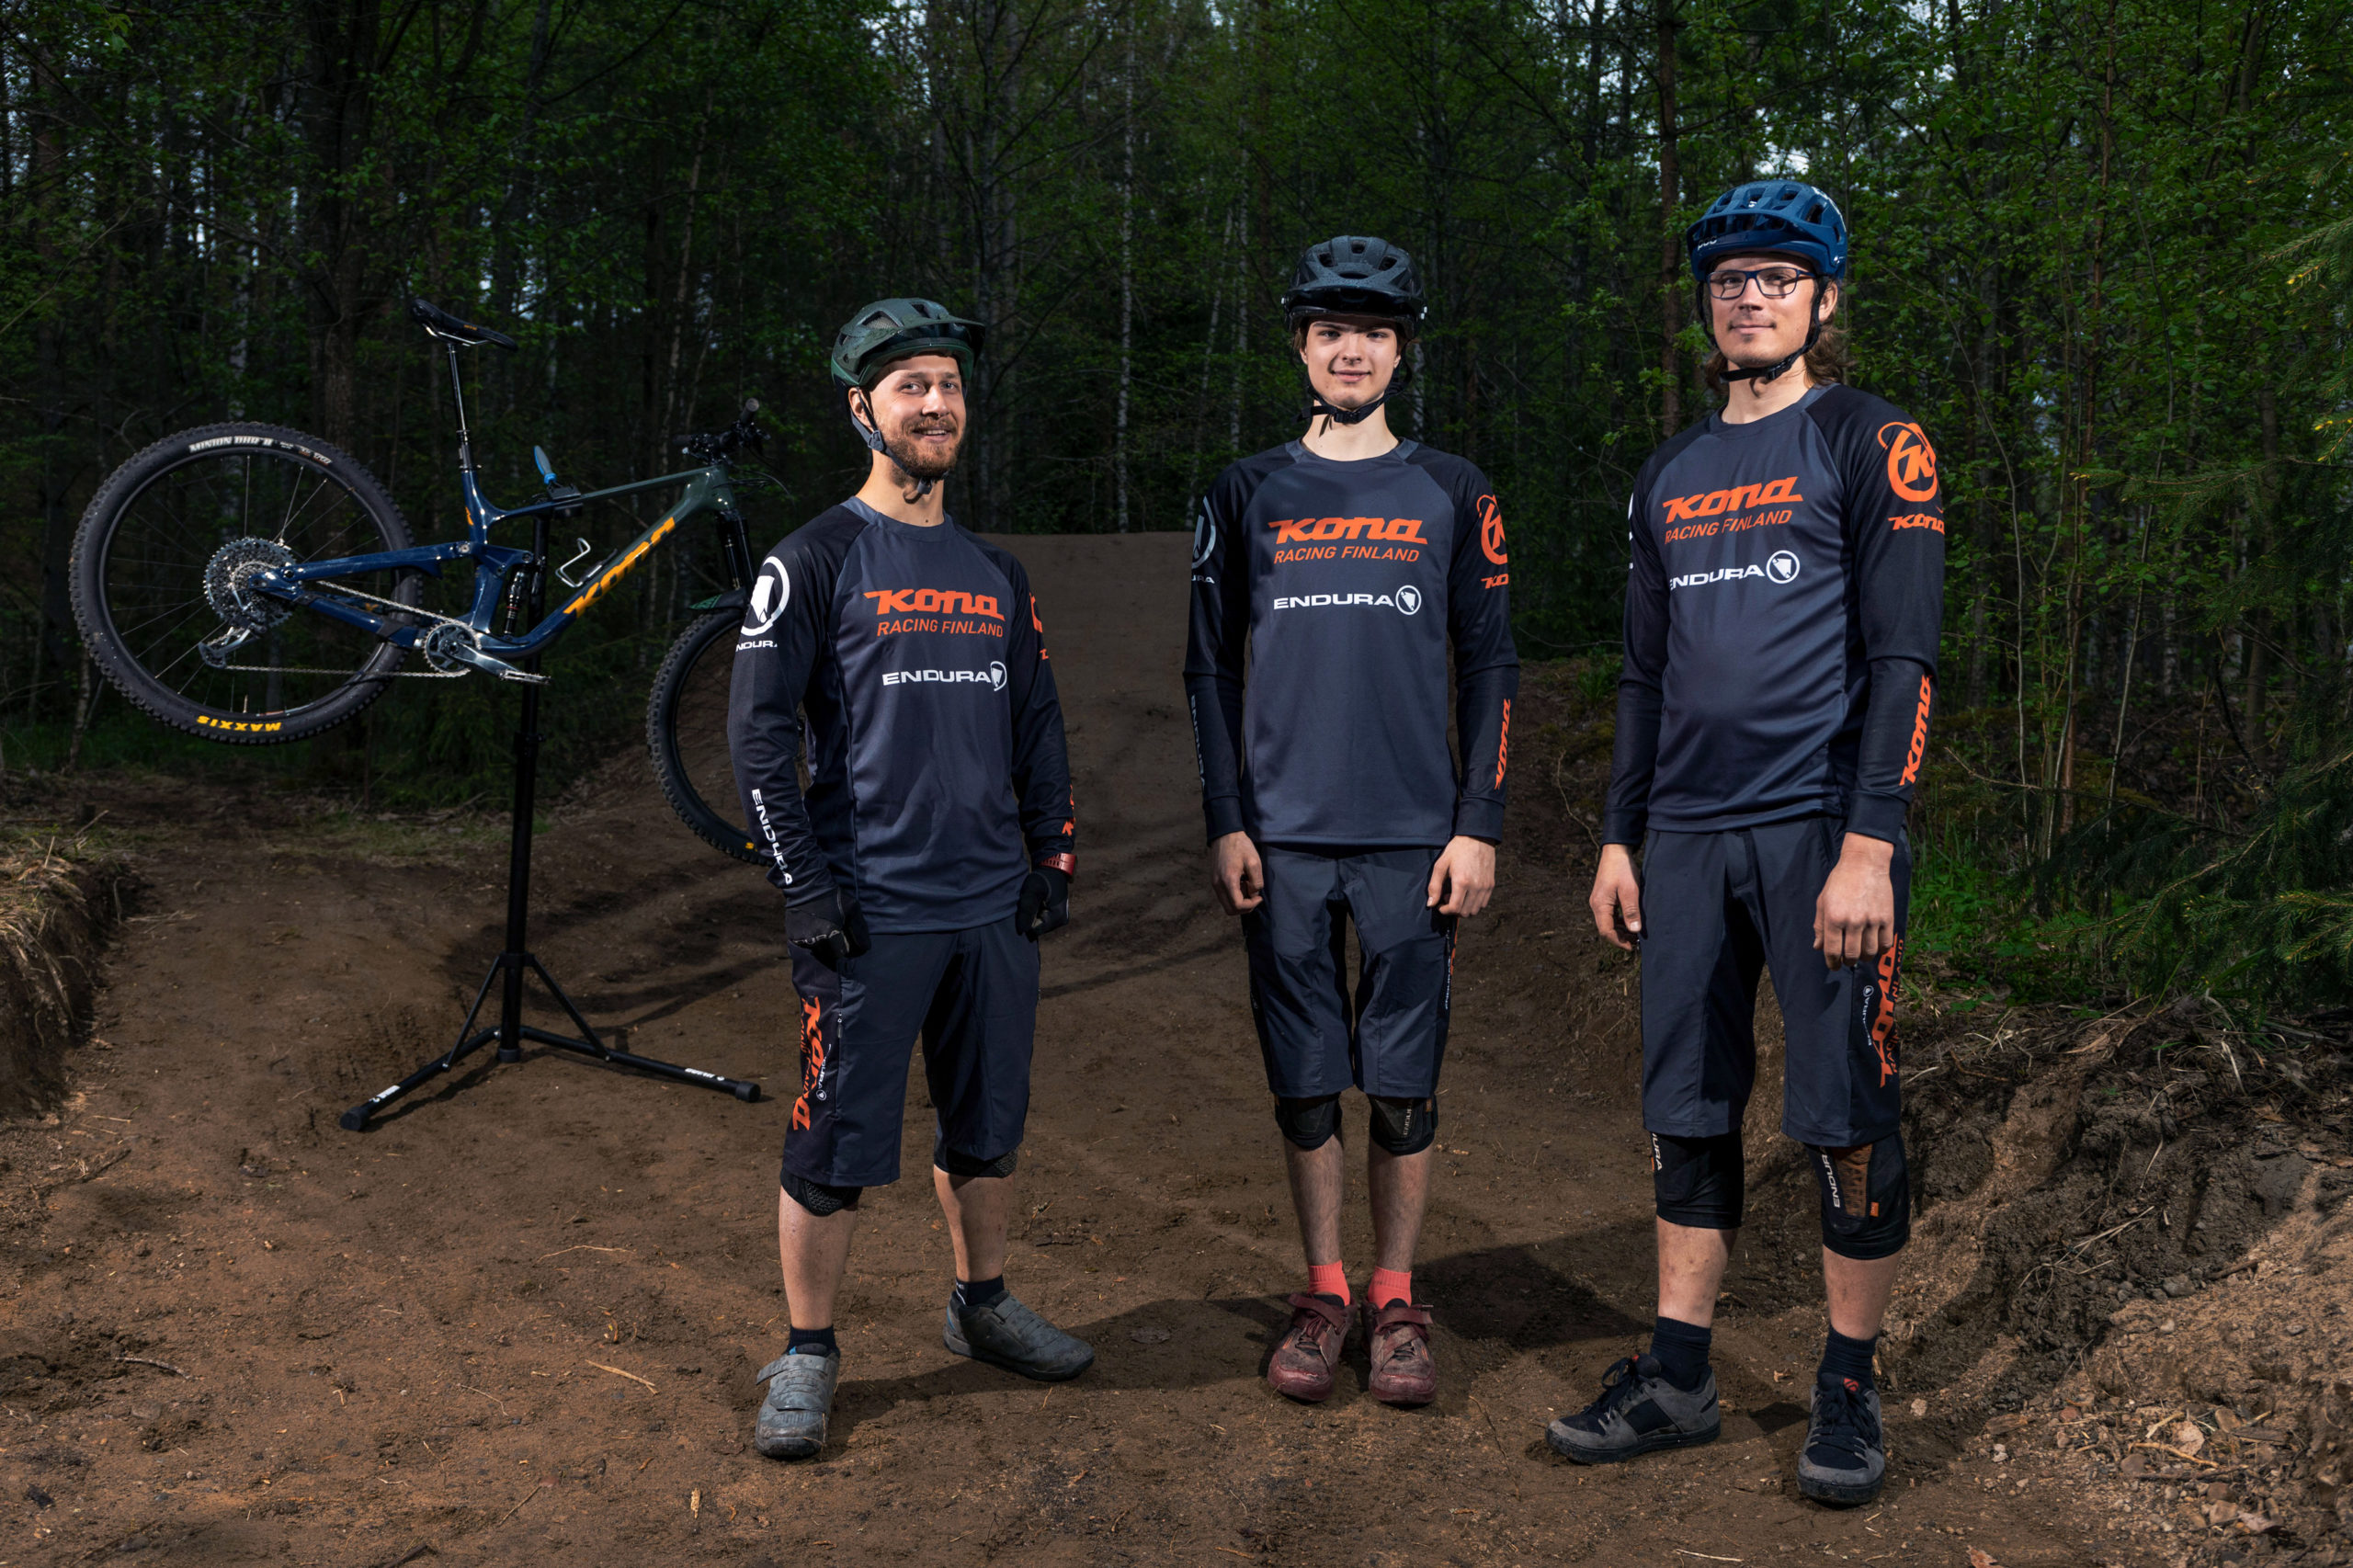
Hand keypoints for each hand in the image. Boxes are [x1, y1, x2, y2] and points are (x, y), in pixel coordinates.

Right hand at [786, 885, 870, 963]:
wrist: (806, 886)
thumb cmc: (832, 896)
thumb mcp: (852, 909)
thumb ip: (859, 930)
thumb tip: (865, 949)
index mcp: (829, 934)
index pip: (840, 953)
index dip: (844, 946)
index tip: (844, 936)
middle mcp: (814, 940)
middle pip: (828, 955)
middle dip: (833, 947)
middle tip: (834, 933)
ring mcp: (801, 940)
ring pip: (816, 952)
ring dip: (821, 945)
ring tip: (822, 929)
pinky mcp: (792, 937)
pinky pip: (805, 946)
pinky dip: (810, 941)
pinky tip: (812, 928)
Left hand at [1017, 866, 1069, 936]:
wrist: (1053, 871)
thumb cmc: (1042, 879)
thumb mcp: (1032, 890)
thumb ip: (1026, 909)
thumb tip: (1021, 930)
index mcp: (1058, 917)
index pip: (1034, 931)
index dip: (1027, 919)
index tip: (1029, 903)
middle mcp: (1062, 921)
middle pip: (1037, 929)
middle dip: (1030, 917)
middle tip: (1032, 901)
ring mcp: (1060, 920)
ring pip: (1038, 925)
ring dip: (1033, 915)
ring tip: (1036, 900)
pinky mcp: (1057, 917)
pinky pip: (1041, 921)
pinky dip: (1037, 914)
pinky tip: (1038, 903)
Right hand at [1210, 831, 1263, 913]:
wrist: (1225, 835)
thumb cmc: (1241, 846)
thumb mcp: (1254, 862)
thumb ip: (1256, 881)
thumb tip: (1253, 893)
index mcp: (1228, 880)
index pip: (1238, 905)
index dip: (1251, 905)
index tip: (1259, 897)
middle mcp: (1218, 885)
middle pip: (1230, 910)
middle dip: (1244, 907)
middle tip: (1254, 896)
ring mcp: (1214, 883)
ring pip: (1226, 904)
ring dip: (1239, 902)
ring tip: (1247, 887)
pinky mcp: (1214, 880)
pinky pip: (1224, 896)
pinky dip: (1234, 896)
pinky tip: (1241, 884)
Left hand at [1426, 835, 1496, 916]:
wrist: (1477, 838)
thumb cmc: (1457, 850)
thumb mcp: (1441, 865)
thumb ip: (1434, 886)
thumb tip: (1431, 904)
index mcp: (1462, 882)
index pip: (1454, 908)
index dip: (1445, 911)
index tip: (1440, 905)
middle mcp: (1476, 887)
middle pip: (1465, 912)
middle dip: (1453, 910)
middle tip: (1447, 898)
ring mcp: (1485, 886)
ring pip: (1475, 910)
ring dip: (1464, 908)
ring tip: (1457, 896)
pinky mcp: (1491, 885)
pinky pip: (1483, 903)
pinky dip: (1474, 904)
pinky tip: (1467, 894)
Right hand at [1589, 843, 1642, 950]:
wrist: (1616, 851)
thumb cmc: (1623, 869)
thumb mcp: (1630, 890)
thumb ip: (1631, 911)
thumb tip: (1635, 931)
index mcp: (1600, 905)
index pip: (1606, 931)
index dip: (1618, 942)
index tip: (1632, 947)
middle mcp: (1596, 905)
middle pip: (1605, 929)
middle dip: (1620, 938)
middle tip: (1636, 942)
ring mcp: (1599, 901)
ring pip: (1607, 923)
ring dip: (1620, 930)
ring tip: (1635, 934)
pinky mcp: (1604, 898)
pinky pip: (1610, 915)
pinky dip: (1619, 922)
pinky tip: (1630, 921)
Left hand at [1814, 833, 1895, 967]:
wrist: (1864, 863)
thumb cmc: (1840, 881)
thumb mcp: (1823, 901)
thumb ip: (1819, 925)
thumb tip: (1818, 947)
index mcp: (1834, 917)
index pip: (1832, 950)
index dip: (1832, 963)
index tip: (1834, 965)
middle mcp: (1853, 921)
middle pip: (1852, 955)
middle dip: (1848, 961)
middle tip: (1847, 959)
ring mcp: (1872, 920)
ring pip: (1870, 952)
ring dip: (1864, 957)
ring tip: (1861, 954)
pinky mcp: (1887, 918)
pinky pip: (1885, 943)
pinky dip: (1880, 950)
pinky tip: (1875, 947)